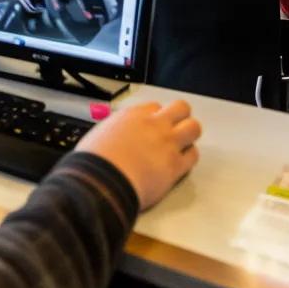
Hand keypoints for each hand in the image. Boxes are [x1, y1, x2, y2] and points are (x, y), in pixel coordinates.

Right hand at [74, 100, 200, 208]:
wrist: (102, 181)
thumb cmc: (94, 162)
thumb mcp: (99, 134)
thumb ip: (115, 131)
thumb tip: (116, 136)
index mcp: (132, 116)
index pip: (155, 106)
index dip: (156, 117)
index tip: (154, 125)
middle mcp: (153, 125)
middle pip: (181, 108)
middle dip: (180, 117)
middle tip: (175, 129)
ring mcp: (167, 143)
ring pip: (193, 127)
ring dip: (189, 135)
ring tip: (182, 145)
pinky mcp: (175, 165)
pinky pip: (193, 155)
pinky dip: (188, 158)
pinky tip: (180, 164)